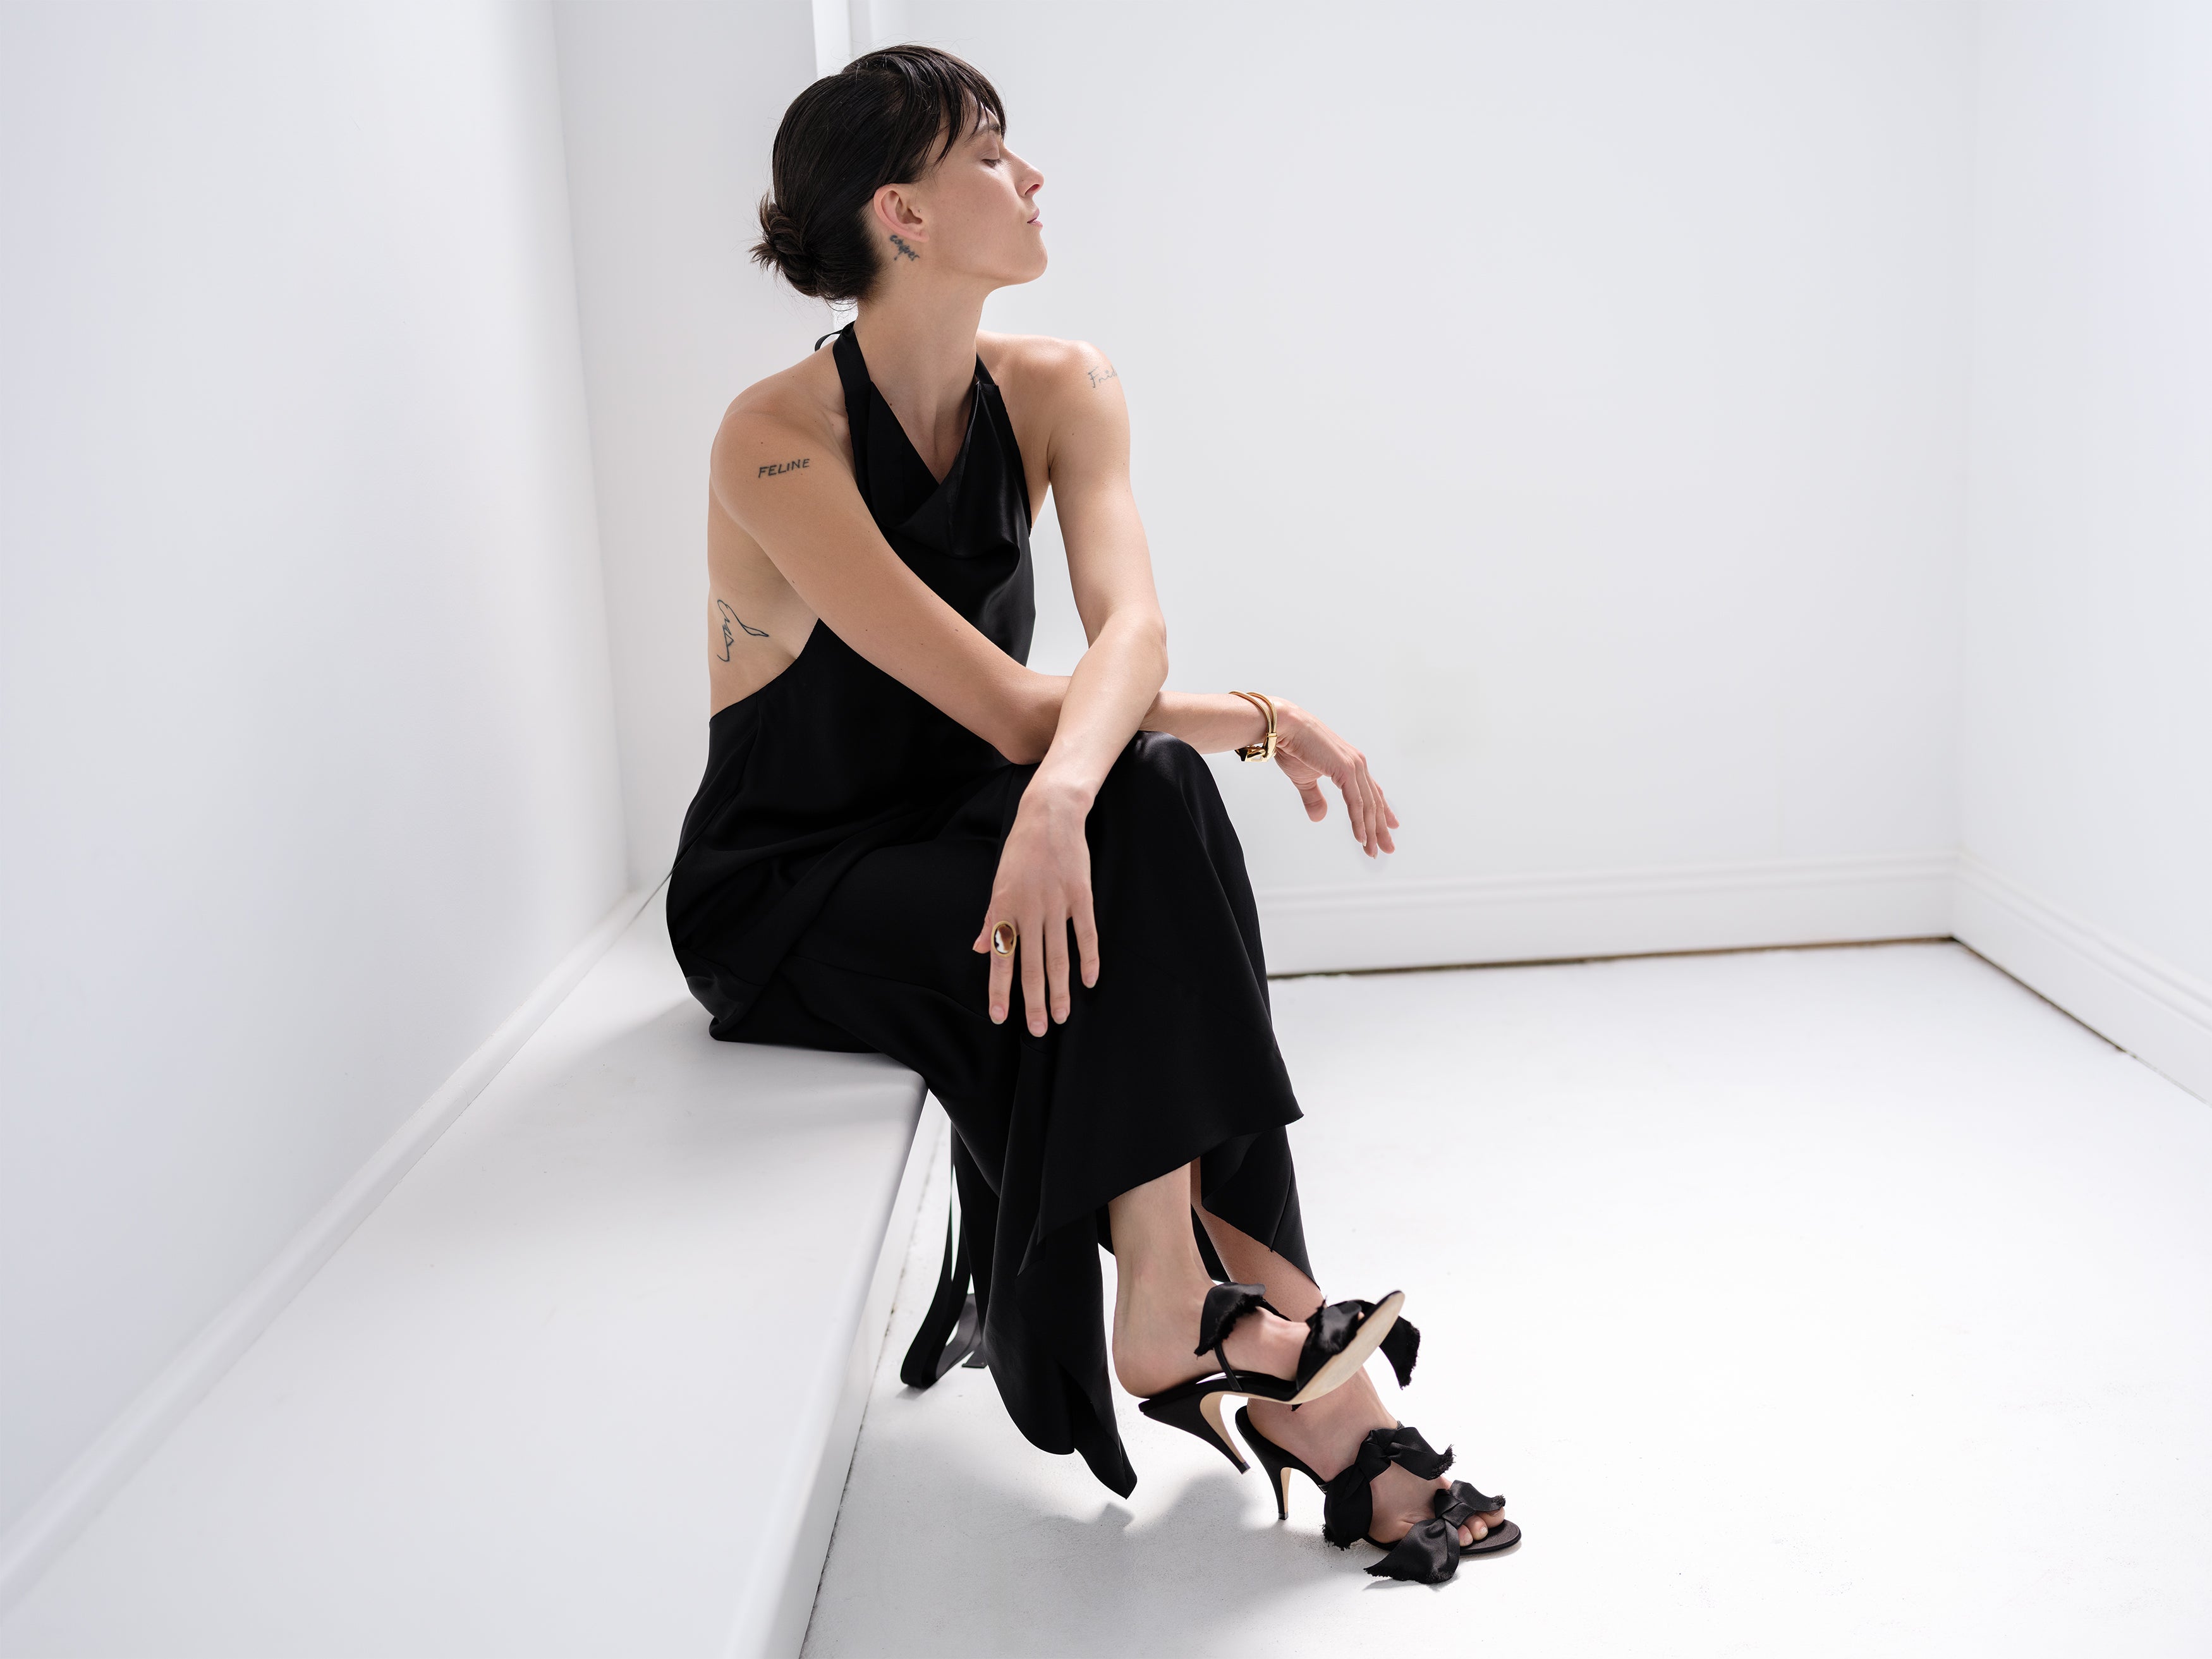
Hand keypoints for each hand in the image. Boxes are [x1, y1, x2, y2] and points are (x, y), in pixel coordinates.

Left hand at [971, 778, 1099, 1034]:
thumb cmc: (1021, 849)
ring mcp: (1056, 903)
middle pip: (1031, 965)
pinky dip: (1089, 959)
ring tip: (1062, 1015)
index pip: (1001, 958)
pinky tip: (1089, 981)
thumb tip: (982, 949)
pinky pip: (1085, 934)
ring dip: (1060, 989)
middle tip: (1039, 1029)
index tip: (1000, 1017)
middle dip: (1034, 1001)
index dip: (1000, 990)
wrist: (1050, 814)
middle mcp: (1029, 909)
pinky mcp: (1080, 895)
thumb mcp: (998, 882)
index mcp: (1004, 907)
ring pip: (1058, 956)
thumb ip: (992, 918)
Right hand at [1271, 702, 1399, 856]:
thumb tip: (1320, 818)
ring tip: (1372, 851)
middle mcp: (1357, 764)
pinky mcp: (1345, 770)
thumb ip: (1314, 798)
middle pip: (1374, 802)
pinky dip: (1359, 822)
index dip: (1382, 811)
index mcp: (1351, 765)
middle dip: (1380, 828)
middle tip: (1387, 849)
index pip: (1372, 792)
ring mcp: (1354, 766)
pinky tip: (1361, 838)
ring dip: (1371, 831)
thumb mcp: (1304, 779)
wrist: (1284, 728)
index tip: (1391, 827)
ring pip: (1367, 806)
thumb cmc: (1292, 748)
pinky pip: (1356, 803)